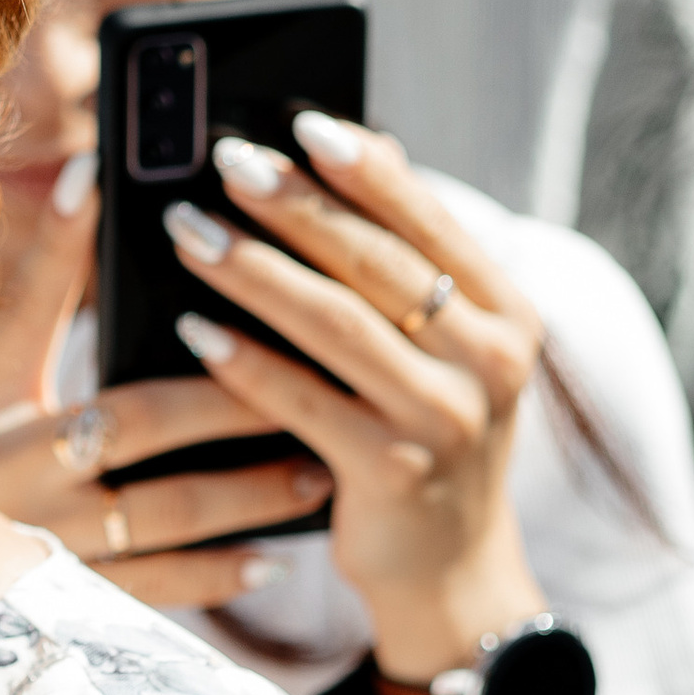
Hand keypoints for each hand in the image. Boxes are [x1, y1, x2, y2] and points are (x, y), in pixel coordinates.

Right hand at [0, 153, 327, 602]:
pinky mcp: (68, 601)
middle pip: (139, 421)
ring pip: (165, 514)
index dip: (105, 266)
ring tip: (318, 467)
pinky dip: (217, 576)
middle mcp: (14, 471)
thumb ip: (46, 282)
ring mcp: (45, 540)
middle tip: (314, 374)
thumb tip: (91, 174)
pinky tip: (270, 560)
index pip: (55, 315)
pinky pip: (155, 588)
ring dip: (248, 490)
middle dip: (233, 398)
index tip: (211, 252)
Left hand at [166, 115, 547, 675]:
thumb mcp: (441, 351)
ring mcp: (445, 419)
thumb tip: (351, 151)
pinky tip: (192, 326)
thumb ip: (405, 266)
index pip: (430, 221)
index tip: (302, 121)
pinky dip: (245, 360)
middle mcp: (490, 360)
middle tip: (222, 158)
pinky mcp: (392, 473)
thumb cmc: (424, 436)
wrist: (451, 573)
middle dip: (294, 205)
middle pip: (376, 263)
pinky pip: (303, 401)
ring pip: (335, 324)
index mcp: (507, 313)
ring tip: (186, 230)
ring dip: (253, 269)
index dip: (365, 169)